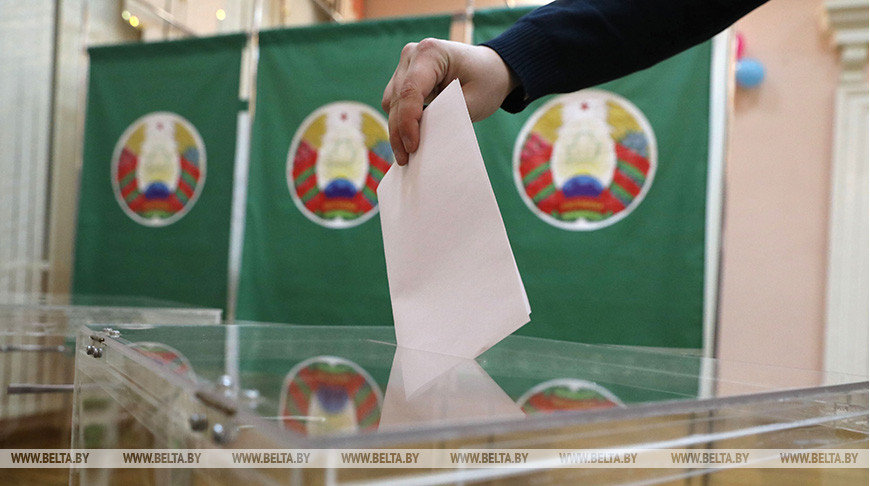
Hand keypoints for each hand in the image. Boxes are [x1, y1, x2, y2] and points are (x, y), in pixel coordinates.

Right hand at [382, 38, 517, 164]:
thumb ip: (447, 118)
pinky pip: (394, 103)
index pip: (410, 90)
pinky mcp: (404, 77)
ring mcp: (405, 65)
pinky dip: (400, 122)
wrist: (490, 68)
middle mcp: (412, 54)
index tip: (412, 147)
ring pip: (391, 102)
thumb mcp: (473, 101)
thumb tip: (423, 141)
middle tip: (405, 160)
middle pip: (397, 98)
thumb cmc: (486, 81)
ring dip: (397, 128)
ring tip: (405, 154)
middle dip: (399, 131)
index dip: (408, 122)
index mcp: (431, 52)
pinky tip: (408, 140)